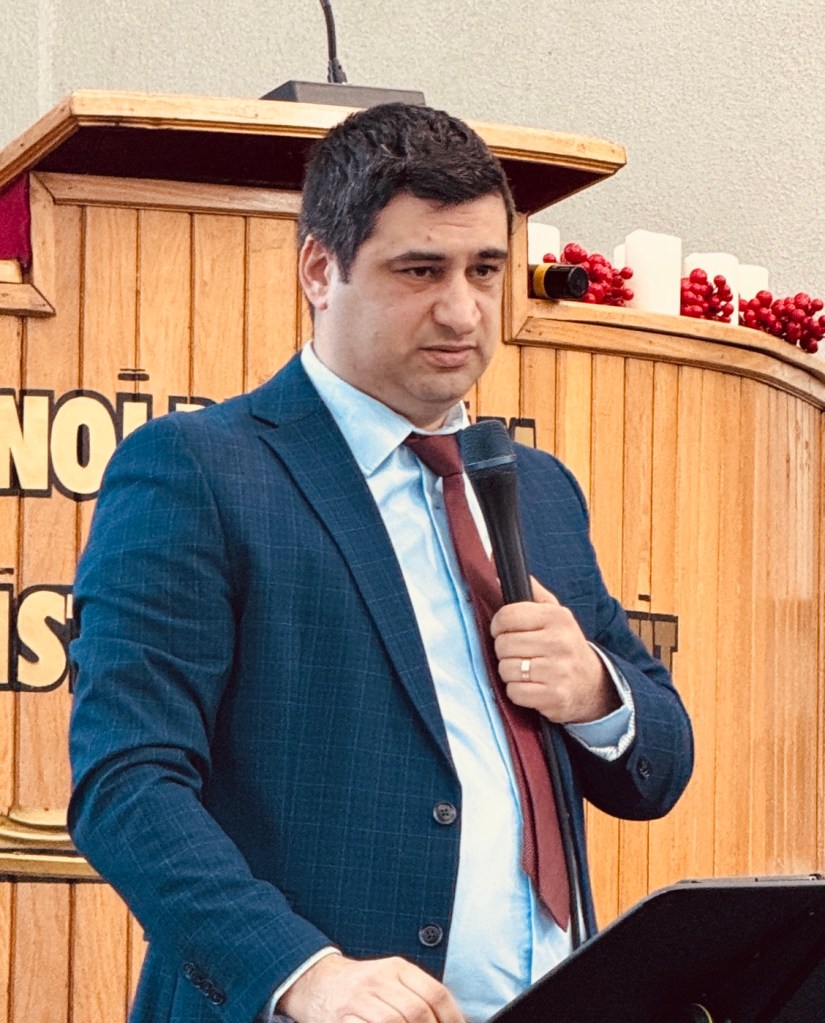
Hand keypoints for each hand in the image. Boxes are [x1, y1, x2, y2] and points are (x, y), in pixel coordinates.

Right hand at [277, 953, 464, 1022]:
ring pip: (394, 1022)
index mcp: (396, 967)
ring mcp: (359, 999)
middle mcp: (379, 979)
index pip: (435, 993)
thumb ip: (415, 993)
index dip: (452, 1018)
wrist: (315, 981)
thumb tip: (448, 1017)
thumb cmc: (360, 985)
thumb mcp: (389, 977)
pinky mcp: (342, 1018)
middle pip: (417, 1011)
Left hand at [491, 577, 619, 724]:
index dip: (498, 625)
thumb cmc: (565, 645)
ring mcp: (557, 671)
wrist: (591, 683)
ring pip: (506, 669)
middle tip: (519, 652)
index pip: (507, 616)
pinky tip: (530, 685)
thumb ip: (532, 592)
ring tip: (525, 669)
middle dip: (505, 650)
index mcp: (557, 617)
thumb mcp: (556, 613)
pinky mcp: (554, 696)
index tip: (504, 630)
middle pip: (503, 644)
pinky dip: (517, 691)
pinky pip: (515, 692)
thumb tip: (499, 569)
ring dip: (510, 672)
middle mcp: (559, 642)